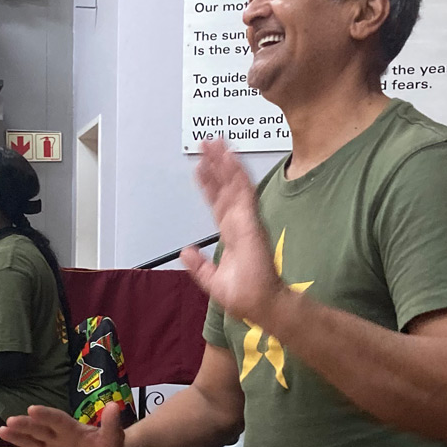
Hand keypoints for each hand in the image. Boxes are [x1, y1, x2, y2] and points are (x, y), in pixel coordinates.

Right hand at [0, 403, 124, 446]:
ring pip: (30, 442)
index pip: (57, 420)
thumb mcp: (113, 438)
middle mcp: (55, 436)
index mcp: (71, 428)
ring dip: (16, 437)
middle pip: (39, 429)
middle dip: (25, 425)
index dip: (46, 415)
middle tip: (10, 421)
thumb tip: (114, 406)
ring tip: (1, 431)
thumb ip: (111, 425)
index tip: (33, 410)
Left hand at [180, 139, 288, 328]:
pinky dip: (236, 173)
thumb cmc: (244, 295)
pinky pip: (242, 192)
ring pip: (233, 183)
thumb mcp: (212, 280)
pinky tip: (229, 157)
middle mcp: (238, 222)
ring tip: (214, 141)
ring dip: (224, 161)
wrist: (260, 304)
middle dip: (216, 164)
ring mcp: (245, 220)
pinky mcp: (250, 222)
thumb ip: (199, 265)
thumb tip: (185, 251)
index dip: (208, 184)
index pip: (217, 202)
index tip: (200, 166)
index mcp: (231, 234)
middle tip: (206, 142)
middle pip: (225, 187)